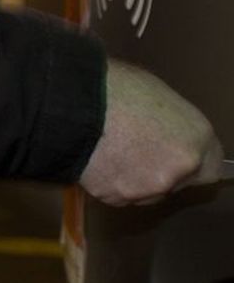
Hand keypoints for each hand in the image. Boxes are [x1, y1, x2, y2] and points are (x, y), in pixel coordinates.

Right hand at [78, 60, 220, 205]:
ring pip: (147, 191)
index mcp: (195, 138)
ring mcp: (148, 187)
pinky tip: (95, 158)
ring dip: (135, 178)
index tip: (177, 155)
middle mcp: (179, 169)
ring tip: (110, 150)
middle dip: (162, 169)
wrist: (71, 100)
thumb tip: (169, 135)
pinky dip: (109, 181)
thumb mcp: (157, 94)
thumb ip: (173, 126)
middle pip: (178, 182)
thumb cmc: (112, 85)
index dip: (192, 160)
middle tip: (135, 146)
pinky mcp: (116, 197)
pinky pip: (117, 193)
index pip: (211, 168)